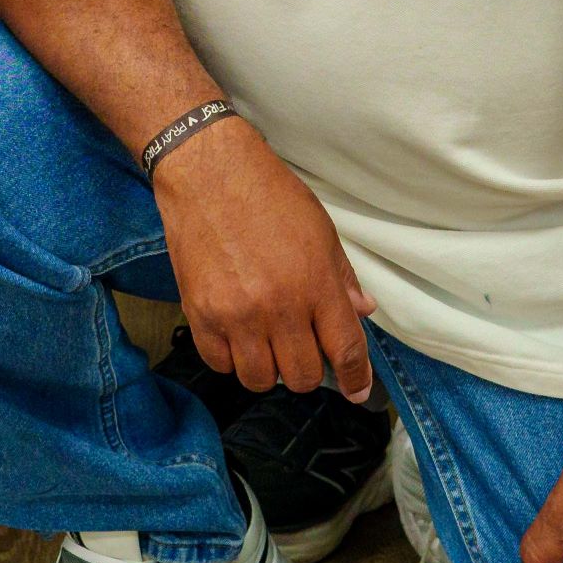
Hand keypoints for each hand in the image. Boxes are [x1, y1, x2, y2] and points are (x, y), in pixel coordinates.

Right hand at [151, 115, 375, 401]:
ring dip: (269, 368)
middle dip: (309, 369)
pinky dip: (231, 359)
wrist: (208, 171)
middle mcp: (278, 307)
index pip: (345, 350)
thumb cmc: (268, 193)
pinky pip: (220, 365)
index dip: (356, 378)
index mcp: (316, 284)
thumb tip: (363, 311)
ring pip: (261, 379)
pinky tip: (236, 336)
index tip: (357, 391)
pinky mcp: (200, 314)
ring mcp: (236, 315)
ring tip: (266, 343)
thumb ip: (342, 277)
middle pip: (303, 376)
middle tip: (302, 348)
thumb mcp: (320, 229)